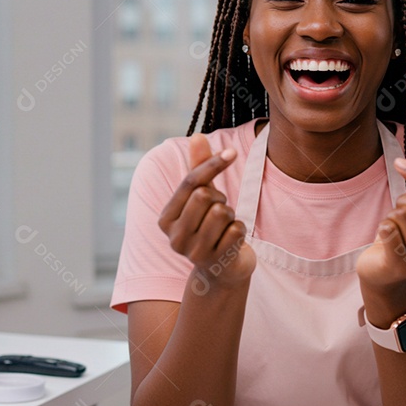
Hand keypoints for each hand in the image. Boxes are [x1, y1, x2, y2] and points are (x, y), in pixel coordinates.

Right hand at [158, 134, 254, 289]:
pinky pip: (236, 229)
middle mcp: (174, 237)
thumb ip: (199, 168)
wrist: (222, 269)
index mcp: (165, 219)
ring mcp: (193, 252)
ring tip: (224, 227)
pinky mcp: (215, 262)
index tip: (232, 152)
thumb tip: (197, 136)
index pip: (190, 183)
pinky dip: (240, 230)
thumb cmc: (210, 226)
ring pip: (222, 211)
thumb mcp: (202, 197)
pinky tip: (232, 240)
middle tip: (220, 211)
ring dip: (231, 215)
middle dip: (220, 198)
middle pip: (205, 195)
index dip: (212, 164)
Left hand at [356, 149, 405, 290]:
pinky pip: (388, 230)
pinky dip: (383, 227)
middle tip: (398, 211)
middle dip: (403, 200)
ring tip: (394, 228)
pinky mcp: (401, 267)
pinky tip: (385, 237)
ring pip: (402, 214)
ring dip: (392, 216)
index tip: (400, 162)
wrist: (385, 273)